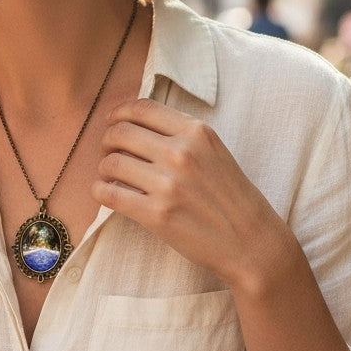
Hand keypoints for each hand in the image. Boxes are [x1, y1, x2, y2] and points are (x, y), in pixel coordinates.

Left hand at [93, 98, 291, 289]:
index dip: (119, 113)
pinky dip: (100, 191)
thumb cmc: (231, 198)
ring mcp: (168, 184)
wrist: (251, 242)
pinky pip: (109, 194)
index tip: (112, 122)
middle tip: (108, 152)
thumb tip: (135, 123)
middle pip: (120, 132)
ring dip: (103, 169)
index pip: (142, 108)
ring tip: (110, 177)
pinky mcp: (156, 214)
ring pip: (111, 163)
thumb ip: (181, 135)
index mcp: (196, 132)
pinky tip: (106, 193)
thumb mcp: (214, 151)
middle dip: (106, 141)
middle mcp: (181, 153)